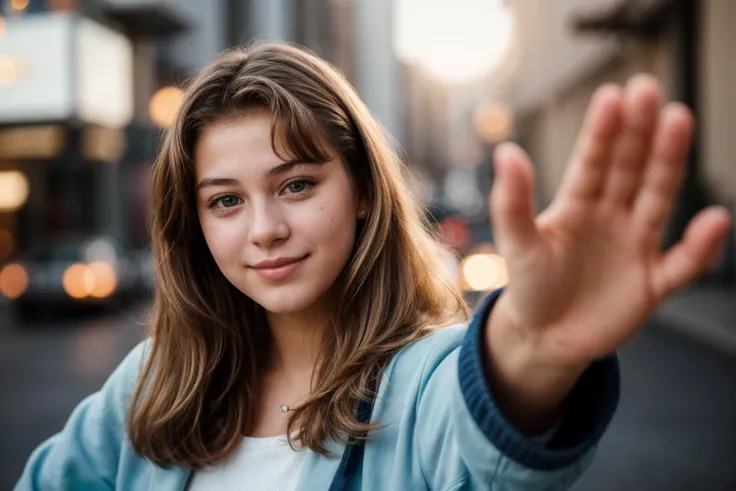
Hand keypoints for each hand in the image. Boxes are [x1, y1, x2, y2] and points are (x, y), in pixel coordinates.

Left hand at [489, 74, 731, 368]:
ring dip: (668, 164)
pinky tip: (715, 220)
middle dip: (639, 131)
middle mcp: (610, 218)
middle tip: (648, 90)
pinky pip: (682, 264)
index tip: (613, 95)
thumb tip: (506, 151)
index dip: (602, 131)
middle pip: (628, 168)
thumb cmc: (528, 288)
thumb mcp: (517, 245)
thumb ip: (512, 203)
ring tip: (678, 121)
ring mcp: (634, 247)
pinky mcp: (652, 283)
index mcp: (576, 206)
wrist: (544, 339)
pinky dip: (700, 247)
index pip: (592, 161)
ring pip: (656, 198)